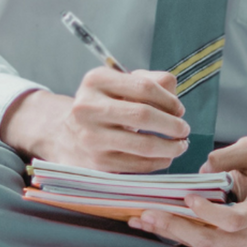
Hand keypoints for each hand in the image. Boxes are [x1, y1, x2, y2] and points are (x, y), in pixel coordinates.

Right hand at [0, 66, 189, 172]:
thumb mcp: (118, 84)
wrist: (63, 134)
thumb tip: (174, 95)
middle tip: (184, 129)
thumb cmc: (102, 106)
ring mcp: (91, 138)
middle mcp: (88, 107)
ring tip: (180, 145)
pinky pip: (137, 166)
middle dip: (173, 124)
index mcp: (96, 80)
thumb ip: (149, 80)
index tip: (179, 109)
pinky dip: (158, 162)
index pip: (144, 86)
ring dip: (171, 147)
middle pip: (144, 115)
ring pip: (144, 145)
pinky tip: (164, 157)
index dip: (169, 99)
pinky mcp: (96, 164)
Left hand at [129, 137, 246, 246]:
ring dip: (171, 233)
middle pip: (212, 239)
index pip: (236, 220)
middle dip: (177, 226)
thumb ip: (230, 154)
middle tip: (149, 213)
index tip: (189, 198)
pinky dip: (178, 237)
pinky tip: (156, 226)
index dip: (210, 214)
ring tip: (143, 219)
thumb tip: (204, 171)